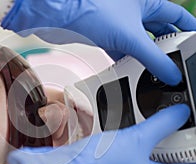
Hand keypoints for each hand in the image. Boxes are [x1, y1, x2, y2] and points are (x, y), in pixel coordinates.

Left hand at [0, 0, 195, 84]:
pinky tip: (131, 72)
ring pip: (140, 44)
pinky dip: (127, 61)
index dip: (188, 29)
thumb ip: (154, 58)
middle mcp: (136, 13)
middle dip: (167, 48)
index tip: (194, 45)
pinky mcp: (107, 36)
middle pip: (159, 32)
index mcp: (148, 4)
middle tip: (176, 65)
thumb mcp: (132, 37)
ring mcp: (120, 25)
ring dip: (146, 58)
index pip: (177, 16)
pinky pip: (123, 50)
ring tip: (155, 73)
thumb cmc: (95, 11)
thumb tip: (171, 74)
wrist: (63, 15)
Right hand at [7, 104, 195, 163]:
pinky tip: (127, 125)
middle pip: (167, 161)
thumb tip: (180, 114)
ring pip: (145, 153)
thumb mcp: (136, 140)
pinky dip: (131, 137)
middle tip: (178, 121)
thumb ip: (160, 125)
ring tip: (154, 118)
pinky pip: (127, 150)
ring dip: (150, 137)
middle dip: (174, 141)